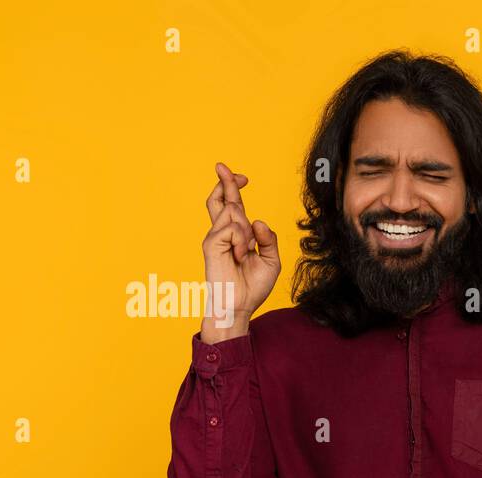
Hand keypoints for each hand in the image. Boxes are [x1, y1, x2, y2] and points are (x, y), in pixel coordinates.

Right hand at [201, 162, 281, 343]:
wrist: (240, 305)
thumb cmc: (253, 286)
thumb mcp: (271, 259)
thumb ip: (268, 238)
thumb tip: (258, 220)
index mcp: (236, 235)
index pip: (232, 205)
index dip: (233, 187)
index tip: (242, 176)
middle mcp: (223, 233)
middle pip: (221, 198)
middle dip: (226, 180)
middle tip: (223, 166)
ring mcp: (215, 237)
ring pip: (232, 212)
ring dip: (245, 229)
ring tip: (245, 252)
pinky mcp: (210, 244)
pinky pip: (231, 228)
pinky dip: (241, 240)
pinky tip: (239, 255)